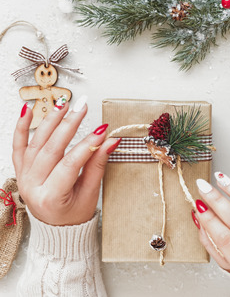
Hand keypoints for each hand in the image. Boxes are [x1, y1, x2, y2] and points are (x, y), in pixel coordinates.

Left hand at [12, 99, 119, 225]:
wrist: (56, 226)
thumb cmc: (73, 214)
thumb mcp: (90, 193)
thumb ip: (97, 165)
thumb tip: (109, 141)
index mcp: (50, 197)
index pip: (70, 164)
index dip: (87, 145)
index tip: (102, 130)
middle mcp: (32, 186)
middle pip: (51, 150)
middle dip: (68, 125)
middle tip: (82, 108)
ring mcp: (23, 177)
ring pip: (35, 144)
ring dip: (49, 121)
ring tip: (63, 105)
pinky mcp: (21, 170)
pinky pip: (17, 146)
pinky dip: (21, 128)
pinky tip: (28, 111)